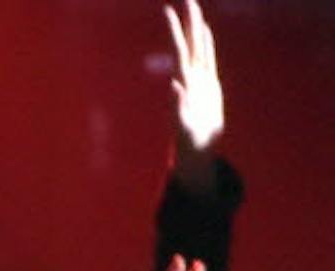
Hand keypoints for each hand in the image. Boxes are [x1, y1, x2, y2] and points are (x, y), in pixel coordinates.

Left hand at [166, 0, 223, 163]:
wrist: (198, 149)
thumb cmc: (189, 142)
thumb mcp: (183, 125)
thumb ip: (177, 107)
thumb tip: (174, 85)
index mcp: (184, 83)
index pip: (179, 50)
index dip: (175, 31)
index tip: (168, 11)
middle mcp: (191, 77)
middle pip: (189, 43)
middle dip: (188, 21)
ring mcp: (200, 79)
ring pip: (199, 47)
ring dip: (197, 28)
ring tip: (193, 8)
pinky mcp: (210, 85)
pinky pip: (208, 58)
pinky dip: (206, 43)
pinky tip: (204, 32)